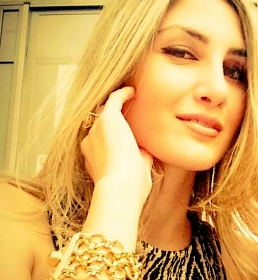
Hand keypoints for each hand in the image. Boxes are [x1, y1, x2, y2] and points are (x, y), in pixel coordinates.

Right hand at [81, 87, 152, 207]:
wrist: (122, 186)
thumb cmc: (129, 188)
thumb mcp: (132, 176)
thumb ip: (138, 162)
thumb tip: (145, 154)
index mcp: (93, 158)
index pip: (101, 142)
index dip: (112, 137)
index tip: (123, 135)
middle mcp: (90, 143)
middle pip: (101, 126)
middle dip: (111, 121)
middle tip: (125, 113)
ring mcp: (96, 130)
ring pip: (105, 112)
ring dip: (117, 106)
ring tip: (129, 99)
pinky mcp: (107, 119)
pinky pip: (114, 100)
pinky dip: (123, 94)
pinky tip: (133, 91)